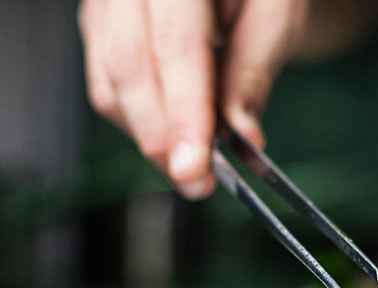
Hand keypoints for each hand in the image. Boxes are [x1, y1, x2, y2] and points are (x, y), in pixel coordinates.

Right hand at [78, 0, 307, 198]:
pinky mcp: (101, 30)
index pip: (173, 45)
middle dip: (161, 138)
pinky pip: (106, 89)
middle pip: (128, 67)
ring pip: (110, 86)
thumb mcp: (276, 17)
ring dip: (151, 138)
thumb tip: (242, 134)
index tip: (195, 165)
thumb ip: (253, 72)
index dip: (182, 112)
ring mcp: (106, 7)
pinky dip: (141, 125)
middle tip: (197, 180)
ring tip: (195, 164)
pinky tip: (175, 138)